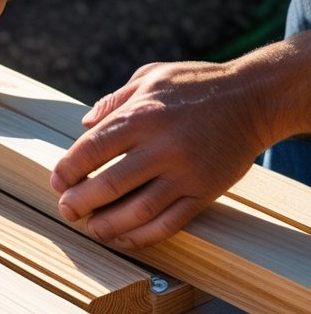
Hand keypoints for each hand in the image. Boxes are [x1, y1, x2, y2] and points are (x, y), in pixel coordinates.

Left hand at [49, 59, 271, 246]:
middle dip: (80, 203)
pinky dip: (143, 236)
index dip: (68, 170)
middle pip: (109, 184)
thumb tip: (85, 125)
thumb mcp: (152, 76)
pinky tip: (125, 237)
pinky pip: (169, 223)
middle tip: (67, 211)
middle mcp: (163, 146)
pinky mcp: (204, 191)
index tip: (58, 182)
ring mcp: (185, 172)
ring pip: (138, 211)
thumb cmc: (198, 84)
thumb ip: (116, 100)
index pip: (93, 148)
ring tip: (92, 228)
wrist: (255, 98)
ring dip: (108, 225)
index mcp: (144, 114)